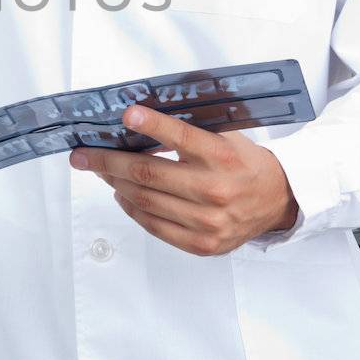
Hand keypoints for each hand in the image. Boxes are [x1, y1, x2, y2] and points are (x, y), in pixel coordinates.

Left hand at [69, 104, 298, 255]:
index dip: (150, 125)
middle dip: (107, 161)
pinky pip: (154, 225)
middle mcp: (215, 190)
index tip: (125, 115)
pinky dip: (132, 208)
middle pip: (148, 173)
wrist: (277, 201)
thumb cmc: (243, 163)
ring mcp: (208, 221)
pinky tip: (122, 194)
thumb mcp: (226, 136)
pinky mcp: (202, 244)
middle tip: (83, 154)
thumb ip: (190, 129)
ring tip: (99, 171)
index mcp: (223, 157)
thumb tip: (137, 118)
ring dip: (115, 183)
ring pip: (146, 200)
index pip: (181, 137)